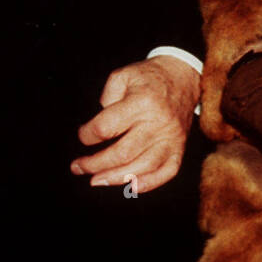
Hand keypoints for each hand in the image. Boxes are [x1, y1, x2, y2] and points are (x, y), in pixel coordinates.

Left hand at [71, 57, 199, 193]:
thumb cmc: (149, 77)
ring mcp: (171, 138)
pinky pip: (166, 173)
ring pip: (142, 167)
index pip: (107, 127)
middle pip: (122, 153)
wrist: (183, 76)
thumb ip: (106, 97)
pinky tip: (129, 186)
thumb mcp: (123, 75)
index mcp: (142, 102)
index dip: (88, 135)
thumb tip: (98, 127)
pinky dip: (147, 184)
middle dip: (95, 164)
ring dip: (115, 178)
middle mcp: (158, 123)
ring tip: (95, 180)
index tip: (82, 135)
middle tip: (78, 167)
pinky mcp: (180, 148)